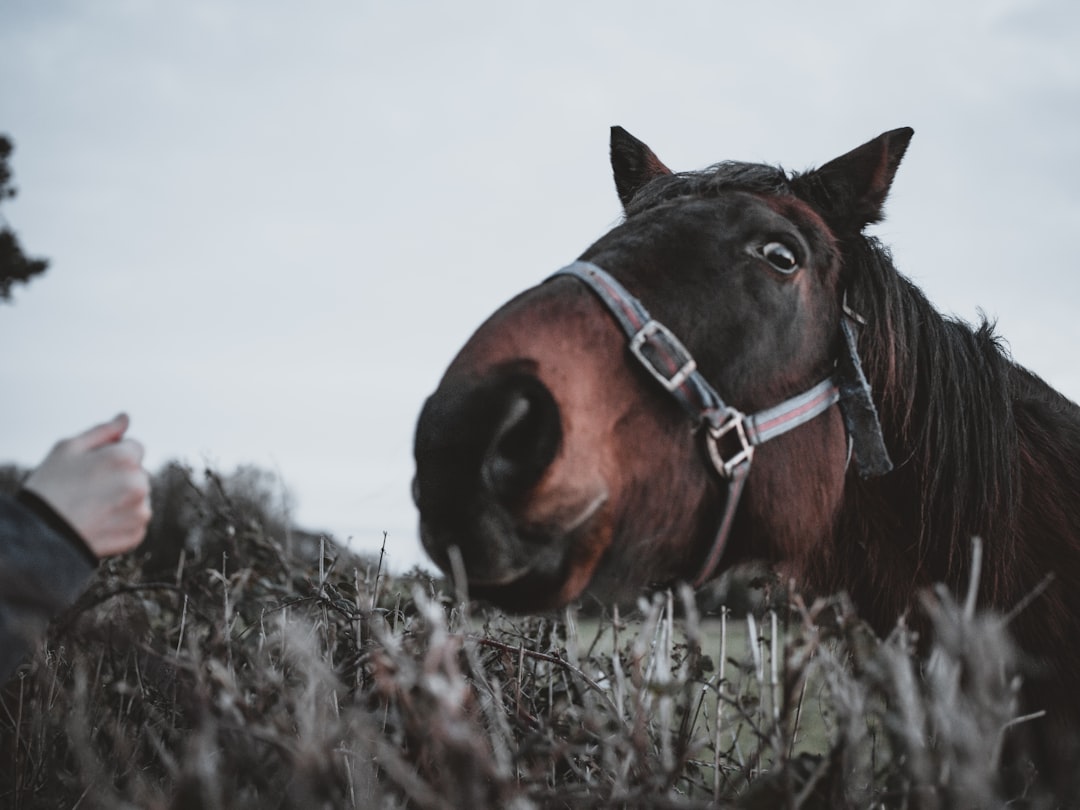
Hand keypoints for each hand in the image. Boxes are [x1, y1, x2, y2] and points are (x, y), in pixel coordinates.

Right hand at [24, 414, 150, 557]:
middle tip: (88, 489)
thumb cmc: (50, 486)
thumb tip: (125, 418)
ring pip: (138, 496)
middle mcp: (140, 483)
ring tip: (92, 506)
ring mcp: (141, 510)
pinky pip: (135, 519)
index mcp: (125, 458)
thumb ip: (104, 431)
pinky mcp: (137, 533)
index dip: (112, 455)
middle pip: (137, 471)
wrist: (40, 534)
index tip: (92, 467)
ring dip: (123, 497)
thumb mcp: (68, 448)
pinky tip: (98, 520)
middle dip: (120, 475)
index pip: (134, 447)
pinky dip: (121, 519)